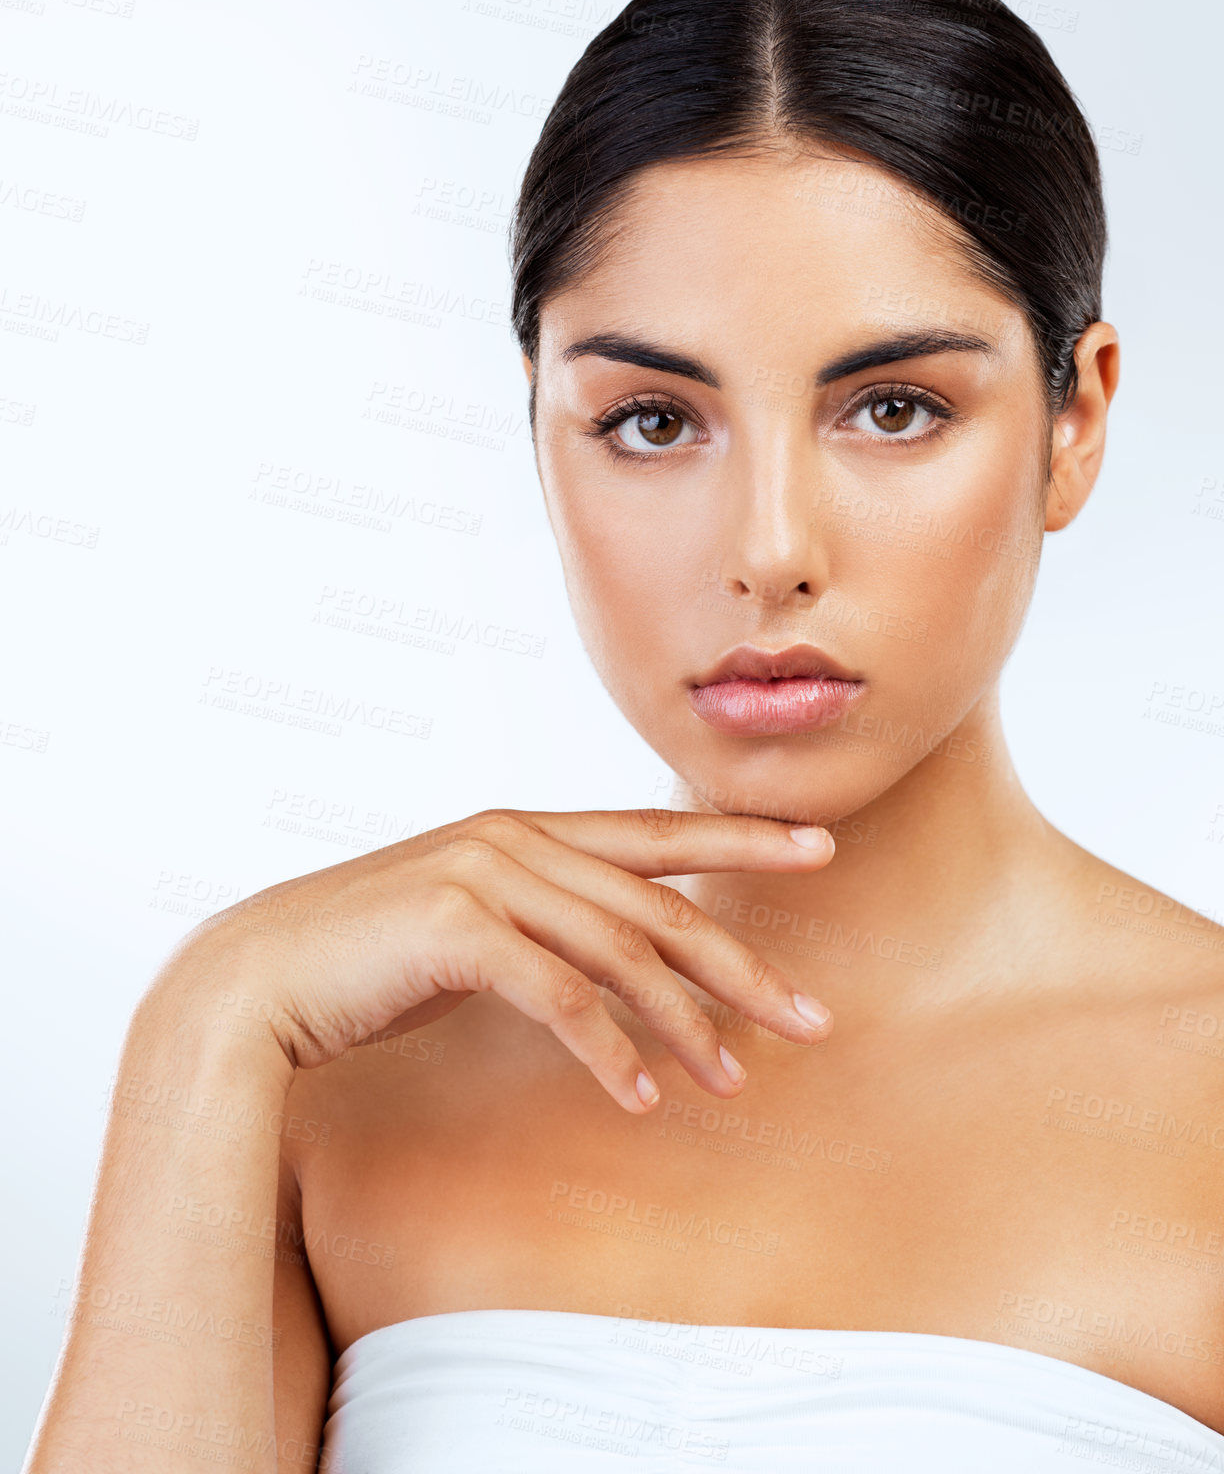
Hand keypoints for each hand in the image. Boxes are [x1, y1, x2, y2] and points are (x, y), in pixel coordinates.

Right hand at [188, 807, 835, 1113]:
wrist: (259, 976)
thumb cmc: (369, 959)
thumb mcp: (471, 923)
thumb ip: (540, 920)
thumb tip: (614, 958)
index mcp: (527, 830)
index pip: (659, 831)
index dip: (744, 836)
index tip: (822, 846)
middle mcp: (517, 839)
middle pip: (662, 903)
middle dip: (744, 965)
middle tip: (812, 1020)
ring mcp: (486, 875)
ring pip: (623, 950)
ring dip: (686, 1024)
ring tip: (734, 1083)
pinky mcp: (457, 927)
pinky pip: (560, 995)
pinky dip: (609, 1051)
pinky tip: (641, 1099)